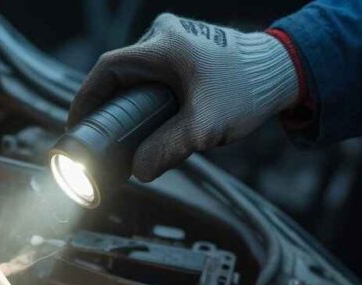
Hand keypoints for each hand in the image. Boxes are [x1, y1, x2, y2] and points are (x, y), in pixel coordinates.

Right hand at [70, 13, 299, 181]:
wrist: (284, 72)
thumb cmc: (247, 89)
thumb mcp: (204, 127)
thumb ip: (168, 150)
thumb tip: (138, 172)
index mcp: (161, 45)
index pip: (106, 71)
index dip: (86, 100)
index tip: (77, 125)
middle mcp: (163, 35)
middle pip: (118, 74)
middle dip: (108, 106)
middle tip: (101, 138)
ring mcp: (174, 40)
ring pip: (136, 75)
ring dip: (128, 102)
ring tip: (126, 133)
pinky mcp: (184, 50)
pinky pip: (152, 74)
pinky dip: (145, 96)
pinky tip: (149, 119)